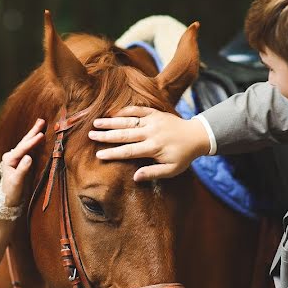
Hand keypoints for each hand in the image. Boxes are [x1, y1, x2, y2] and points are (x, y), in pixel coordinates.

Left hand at [0, 119, 44, 205]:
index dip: (32, 142)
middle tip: (41, 120)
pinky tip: (40, 137)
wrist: (9, 201)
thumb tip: (29, 157)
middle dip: (33, 132)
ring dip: (34, 134)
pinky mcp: (22, 162)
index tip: (41, 135)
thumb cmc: (12, 192)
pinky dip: (35, 142)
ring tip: (40, 124)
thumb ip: (23, 169)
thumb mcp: (17, 182)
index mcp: (9, 160)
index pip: (23, 149)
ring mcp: (17, 158)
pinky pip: (30, 149)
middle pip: (24, 142)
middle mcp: (12, 156)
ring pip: (27, 144)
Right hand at [89, 106, 210, 180]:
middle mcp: (151, 133)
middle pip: (124, 134)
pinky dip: (125, 110)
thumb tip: (135, 177)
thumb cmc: (183, 156)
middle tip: (90, 135)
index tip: (99, 155)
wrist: (197, 135)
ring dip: (111, 121)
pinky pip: (138, 110)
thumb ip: (153, 173)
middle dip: (106, 135)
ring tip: (96, 122)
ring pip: (128, 121)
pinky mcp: (155, 113)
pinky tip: (113, 113)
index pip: (129, 151)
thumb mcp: (172, 170)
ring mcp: (153, 121)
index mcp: (153, 148)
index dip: (113, 153)